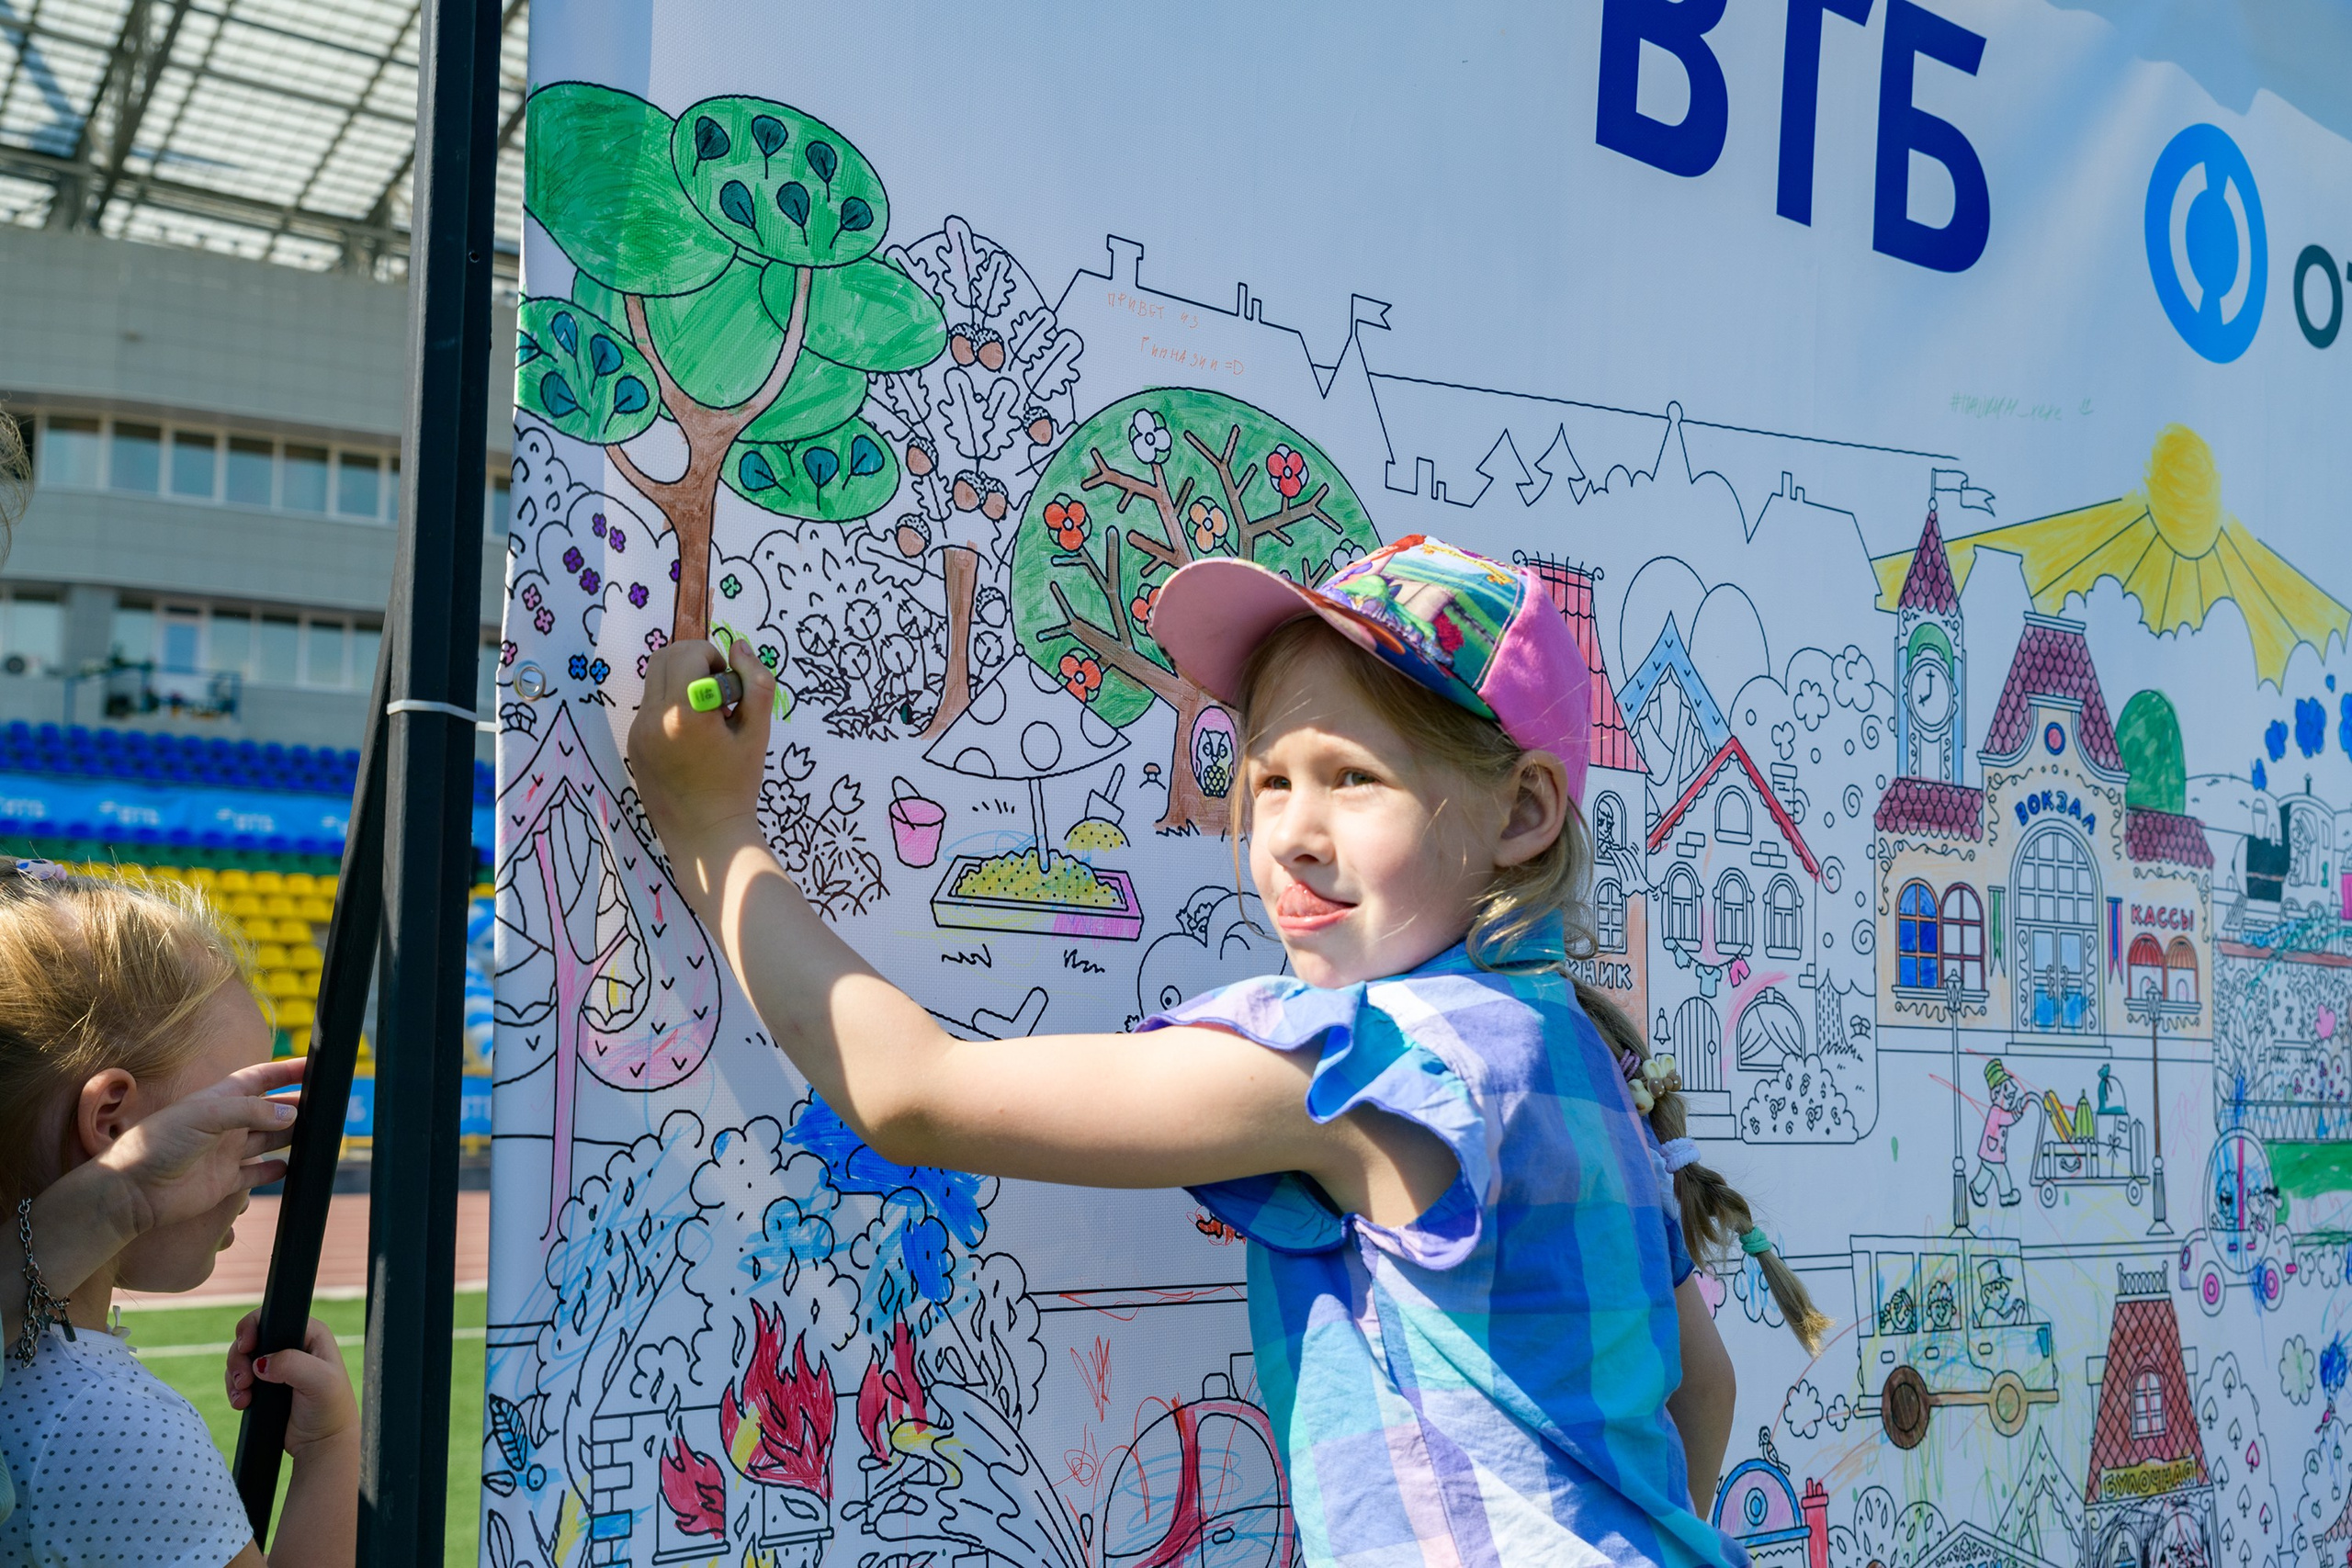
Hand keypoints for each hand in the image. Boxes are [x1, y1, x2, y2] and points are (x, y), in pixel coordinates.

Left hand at [92, 1056, 304, 1238]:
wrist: (131, 1191)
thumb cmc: (158, 1144)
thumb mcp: (204, 1116)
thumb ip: (249, 1112)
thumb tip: (289, 1113)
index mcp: (219, 1100)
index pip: (260, 1078)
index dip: (286, 1071)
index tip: (315, 1066)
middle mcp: (225, 1125)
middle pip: (270, 1109)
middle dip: (297, 1104)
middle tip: (328, 1103)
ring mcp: (225, 1153)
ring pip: (269, 1140)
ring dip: (292, 1135)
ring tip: (319, 1133)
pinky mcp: (223, 1182)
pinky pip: (256, 1174)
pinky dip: (274, 1171)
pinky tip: (291, 1168)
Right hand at [227, 1311, 356, 1457]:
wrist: (321, 1444)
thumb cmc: (330, 1410)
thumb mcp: (320, 1382)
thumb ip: (293, 1364)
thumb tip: (261, 1362)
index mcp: (311, 1335)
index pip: (275, 1317)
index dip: (255, 1326)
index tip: (247, 1346)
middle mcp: (293, 1346)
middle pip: (252, 1337)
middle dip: (239, 1357)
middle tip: (244, 1380)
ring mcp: (277, 1366)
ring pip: (242, 1359)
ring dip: (235, 1376)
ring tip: (242, 1396)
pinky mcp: (264, 1386)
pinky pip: (239, 1379)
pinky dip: (234, 1389)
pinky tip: (241, 1403)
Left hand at [628, 638, 775, 854]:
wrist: (706, 834)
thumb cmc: (737, 785)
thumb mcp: (758, 732)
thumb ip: (756, 682)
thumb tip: (740, 646)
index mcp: (685, 711)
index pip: (690, 653)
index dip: (714, 658)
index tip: (730, 686)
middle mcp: (653, 716)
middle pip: (664, 656)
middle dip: (694, 661)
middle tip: (718, 692)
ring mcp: (638, 731)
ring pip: (653, 679)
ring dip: (680, 681)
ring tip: (705, 717)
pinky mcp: (633, 744)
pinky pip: (649, 706)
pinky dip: (670, 706)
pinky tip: (691, 738)